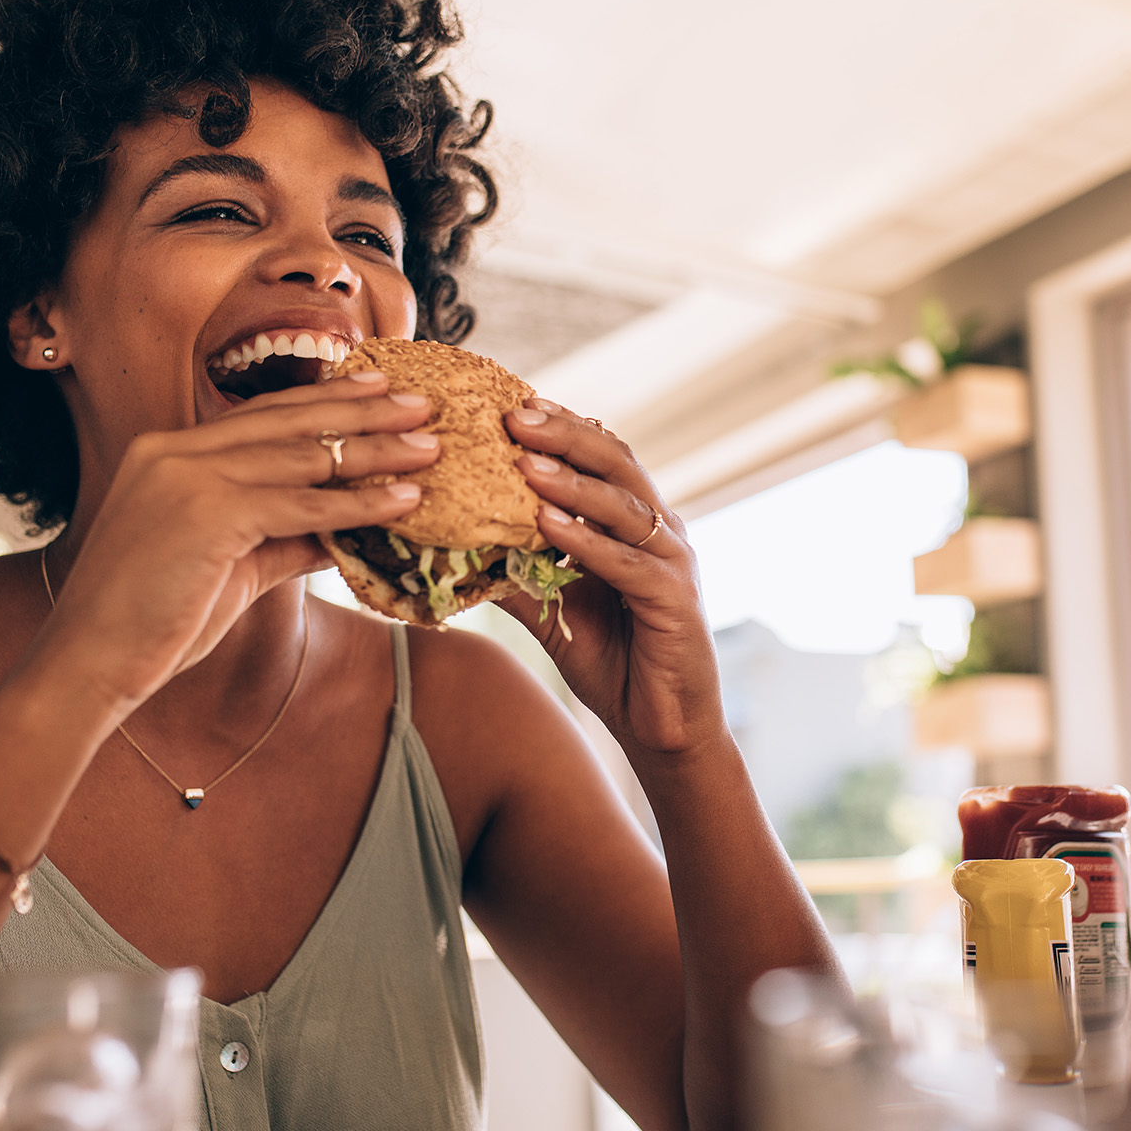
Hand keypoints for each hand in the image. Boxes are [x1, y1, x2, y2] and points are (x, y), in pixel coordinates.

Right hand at [27, 375, 439, 714]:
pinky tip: (402, 500)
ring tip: (430, 449)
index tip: (378, 390)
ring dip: (376, 451)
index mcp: (168, 452)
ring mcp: (186, 476)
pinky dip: (358, 503)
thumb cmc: (154, 622)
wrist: (89, 663)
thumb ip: (284, 537)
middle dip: (363, 409)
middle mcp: (174, 451)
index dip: (325, 401)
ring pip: (303, 456)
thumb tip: (346, 530)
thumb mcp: (231, 566)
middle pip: (289, 420)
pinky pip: (302, 504)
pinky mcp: (206, 513)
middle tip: (422, 403)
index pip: (262, 415)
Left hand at [498, 399, 720, 754]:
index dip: (561, 427)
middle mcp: (661, 531)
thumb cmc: (614, 661)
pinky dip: (586, 540)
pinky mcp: (674, 600)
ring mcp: (673, 562)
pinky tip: (547, 524)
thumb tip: (456, 545)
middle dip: (564, 435)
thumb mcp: (553, 609)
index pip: (602, 456)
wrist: (662, 727)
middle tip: (514, 414)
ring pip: (622, 505)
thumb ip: (518, 572)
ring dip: (571, 480)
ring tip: (525, 461)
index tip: (512, 404)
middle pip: (617, 462)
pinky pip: (627, 562)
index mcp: (636, 523)